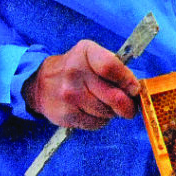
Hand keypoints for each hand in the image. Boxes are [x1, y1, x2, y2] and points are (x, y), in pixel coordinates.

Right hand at [22, 40, 139, 129]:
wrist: (40, 83)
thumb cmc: (76, 69)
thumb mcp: (92, 56)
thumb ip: (115, 68)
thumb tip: (135, 91)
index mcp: (85, 52)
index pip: (111, 67)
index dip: (127, 81)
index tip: (133, 89)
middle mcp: (74, 72)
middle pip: (114, 96)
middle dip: (127, 105)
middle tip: (129, 107)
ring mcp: (69, 95)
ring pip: (107, 112)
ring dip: (112, 112)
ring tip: (104, 104)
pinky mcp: (66, 114)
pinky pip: (96, 123)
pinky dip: (100, 120)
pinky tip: (92, 111)